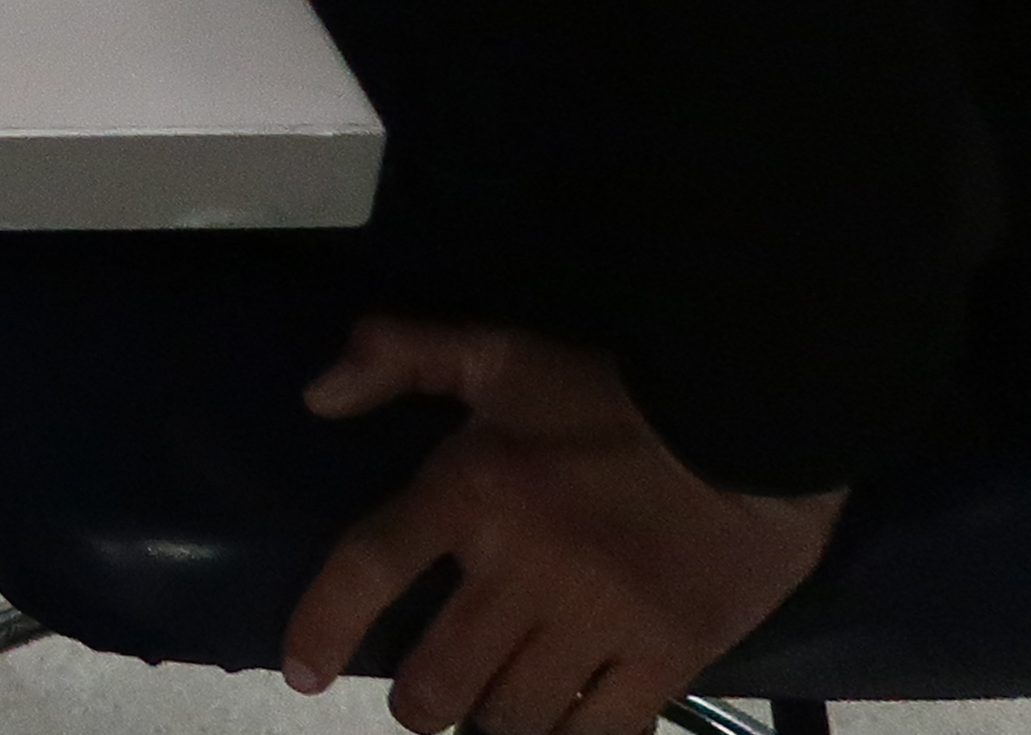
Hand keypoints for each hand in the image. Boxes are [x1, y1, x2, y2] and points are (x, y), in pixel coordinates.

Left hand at [284, 318, 841, 732]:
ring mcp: (597, 621)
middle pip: (440, 678)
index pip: (369, 568)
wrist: (748, 421)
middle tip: (426, 696)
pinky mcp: (668, 657)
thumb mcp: (496, 351)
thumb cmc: (609, 392)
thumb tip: (315, 396)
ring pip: (515, 716)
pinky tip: (565, 724)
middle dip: (421, 700)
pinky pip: (602, 732)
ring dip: (495, 719)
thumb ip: (397, 357)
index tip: (298, 673)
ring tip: (494, 708)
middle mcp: (522, 568)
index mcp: (470, 491)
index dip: (323, 626)